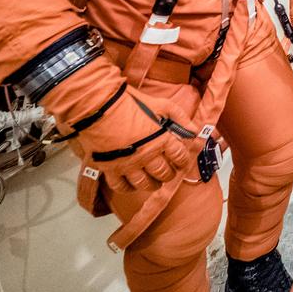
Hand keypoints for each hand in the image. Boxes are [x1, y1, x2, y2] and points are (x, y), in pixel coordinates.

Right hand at [67, 86, 196, 192]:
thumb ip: (180, 118)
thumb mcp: (161, 105)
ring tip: (154, 182)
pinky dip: (128, 188)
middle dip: (169, 173)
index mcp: (161, 140)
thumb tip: (194, 130)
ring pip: (145, 184)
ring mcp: (128, 165)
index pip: (179, 157)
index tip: (181, 160)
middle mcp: (147, 156)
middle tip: (168, 172)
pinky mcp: (110, 169)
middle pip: (164, 173)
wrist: (98, 106)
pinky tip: (132, 185)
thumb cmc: (130, 103)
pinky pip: (121, 186)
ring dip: (152, 184)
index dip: (183, 160)